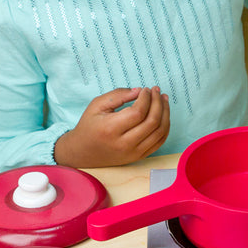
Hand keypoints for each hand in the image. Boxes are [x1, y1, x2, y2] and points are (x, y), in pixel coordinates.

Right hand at [54, 87, 169, 167]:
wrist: (82, 152)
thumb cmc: (89, 126)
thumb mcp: (97, 105)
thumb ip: (118, 95)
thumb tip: (139, 91)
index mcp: (110, 129)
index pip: (138, 112)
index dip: (146, 98)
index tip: (146, 89)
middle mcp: (123, 144)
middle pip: (152, 122)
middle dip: (158, 103)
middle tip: (157, 91)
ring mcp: (133, 153)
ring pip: (159, 132)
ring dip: (165, 113)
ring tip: (163, 100)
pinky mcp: (139, 157)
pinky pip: (159, 142)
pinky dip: (165, 127)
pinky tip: (163, 114)